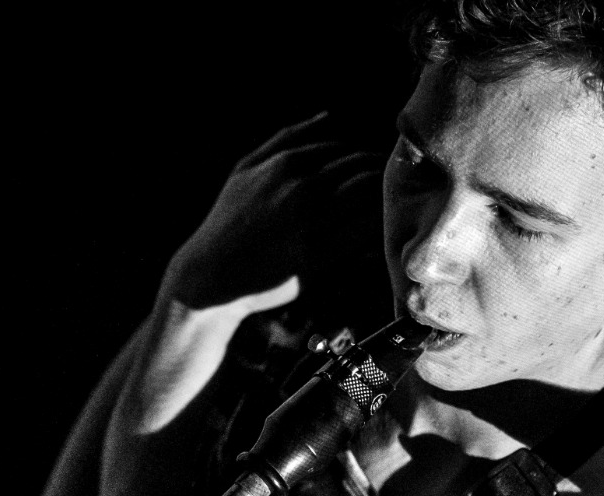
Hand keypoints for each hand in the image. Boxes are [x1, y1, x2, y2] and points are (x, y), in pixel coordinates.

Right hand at [160, 113, 383, 310]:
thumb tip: (328, 115)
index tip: (371, 173)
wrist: (213, 272)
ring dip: (383, 200)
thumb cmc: (230, 216)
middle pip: (361, 172)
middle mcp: (304, 189)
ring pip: (368, 199)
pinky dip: (377, 229)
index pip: (343, 153)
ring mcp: (314, 223)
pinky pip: (364, 235)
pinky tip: (379, 233)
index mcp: (288, 164)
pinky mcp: (321, 257)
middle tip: (390, 191)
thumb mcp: (246, 167)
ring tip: (387, 209)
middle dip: (380, 177)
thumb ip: (286, 138)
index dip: (361, 161)